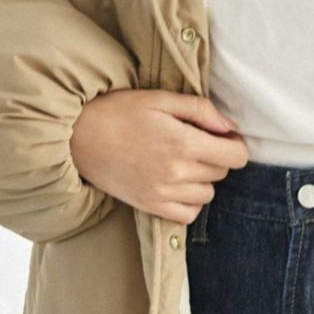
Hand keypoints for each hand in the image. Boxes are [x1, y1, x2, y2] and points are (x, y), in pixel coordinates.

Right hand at [69, 89, 248, 224]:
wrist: (77, 137)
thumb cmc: (118, 111)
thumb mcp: (160, 98)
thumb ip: (200, 110)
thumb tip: (230, 127)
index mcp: (183, 142)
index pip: (235, 157)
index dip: (235, 145)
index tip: (223, 137)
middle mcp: (177, 172)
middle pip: (222, 173)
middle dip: (217, 157)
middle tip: (196, 143)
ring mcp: (163, 193)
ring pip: (208, 194)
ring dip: (204, 179)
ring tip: (184, 162)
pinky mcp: (149, 206)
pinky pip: (188, 215)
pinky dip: (190, 202)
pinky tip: (179, 184)